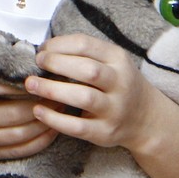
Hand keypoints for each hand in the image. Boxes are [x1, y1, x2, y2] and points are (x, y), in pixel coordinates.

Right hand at [0, 58, 55, 160]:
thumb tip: (32, 55)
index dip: (17, 83)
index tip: (40, 76)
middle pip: (11, 114)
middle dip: (41, 103)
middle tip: (60, 93)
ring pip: (19, 134)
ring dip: (45, 122)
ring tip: (60, 109)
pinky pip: (19, 150)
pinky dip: (40, 140)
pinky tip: (52, 128)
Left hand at [25, 33, 172, 149]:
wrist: (147, 119)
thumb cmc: (116, 83)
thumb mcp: (110, 61)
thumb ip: (82, 54)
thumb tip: (42, 50)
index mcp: (118, 60)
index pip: (85, 45)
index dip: (58, 45)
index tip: (42, 50)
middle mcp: (121, 84)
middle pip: (88, 70)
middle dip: (56, 64)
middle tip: (36, 64)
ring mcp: (115, 110)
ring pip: (84, 97)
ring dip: (52, 90)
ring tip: (31, 85)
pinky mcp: (106, 132)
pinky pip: (79, 127)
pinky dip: (55, 119)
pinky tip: (38, 110)